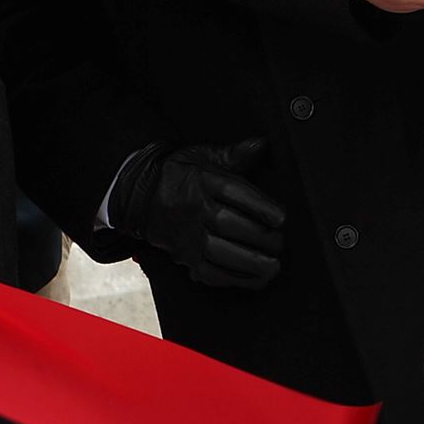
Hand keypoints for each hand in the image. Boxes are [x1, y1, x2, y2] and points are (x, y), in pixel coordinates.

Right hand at [111, 139, 285, 288]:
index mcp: (200, 180)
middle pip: (226, 223)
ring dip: (249, 262)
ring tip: (273, 265)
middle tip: (280, 242)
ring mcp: (187, 236)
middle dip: (258, 236)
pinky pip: (210, 273)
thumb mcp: (203, 156)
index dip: (259, 206)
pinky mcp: (185, 257)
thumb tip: (260, 144)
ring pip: (218, 252)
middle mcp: (193, 208)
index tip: (281, 217)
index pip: (231, 191)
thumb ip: (234, 154)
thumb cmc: (180, 175)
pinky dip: (235, 279)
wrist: (142, 197)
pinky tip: (256, 278)